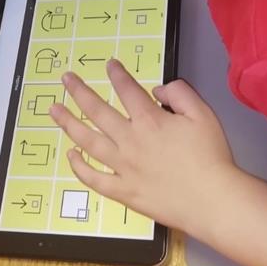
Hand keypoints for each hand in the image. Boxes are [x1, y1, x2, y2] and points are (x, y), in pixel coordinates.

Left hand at [50, 60, 236, 233]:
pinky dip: (79, 167)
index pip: (127, 90)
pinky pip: (94, 178)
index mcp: (149, 120)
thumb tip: (157, 91)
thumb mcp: (203, 114)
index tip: (109, 64)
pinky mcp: (123, 192)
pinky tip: (70, 156)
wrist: (212, 200)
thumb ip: (180, 94)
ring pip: (88, 141)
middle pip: (97, 111)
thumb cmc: (211, 157)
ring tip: (54, 111)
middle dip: (79, 91)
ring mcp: (123, 167)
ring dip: (68, 123)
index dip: (117, 74)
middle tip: (65, 79)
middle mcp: (130, 140)